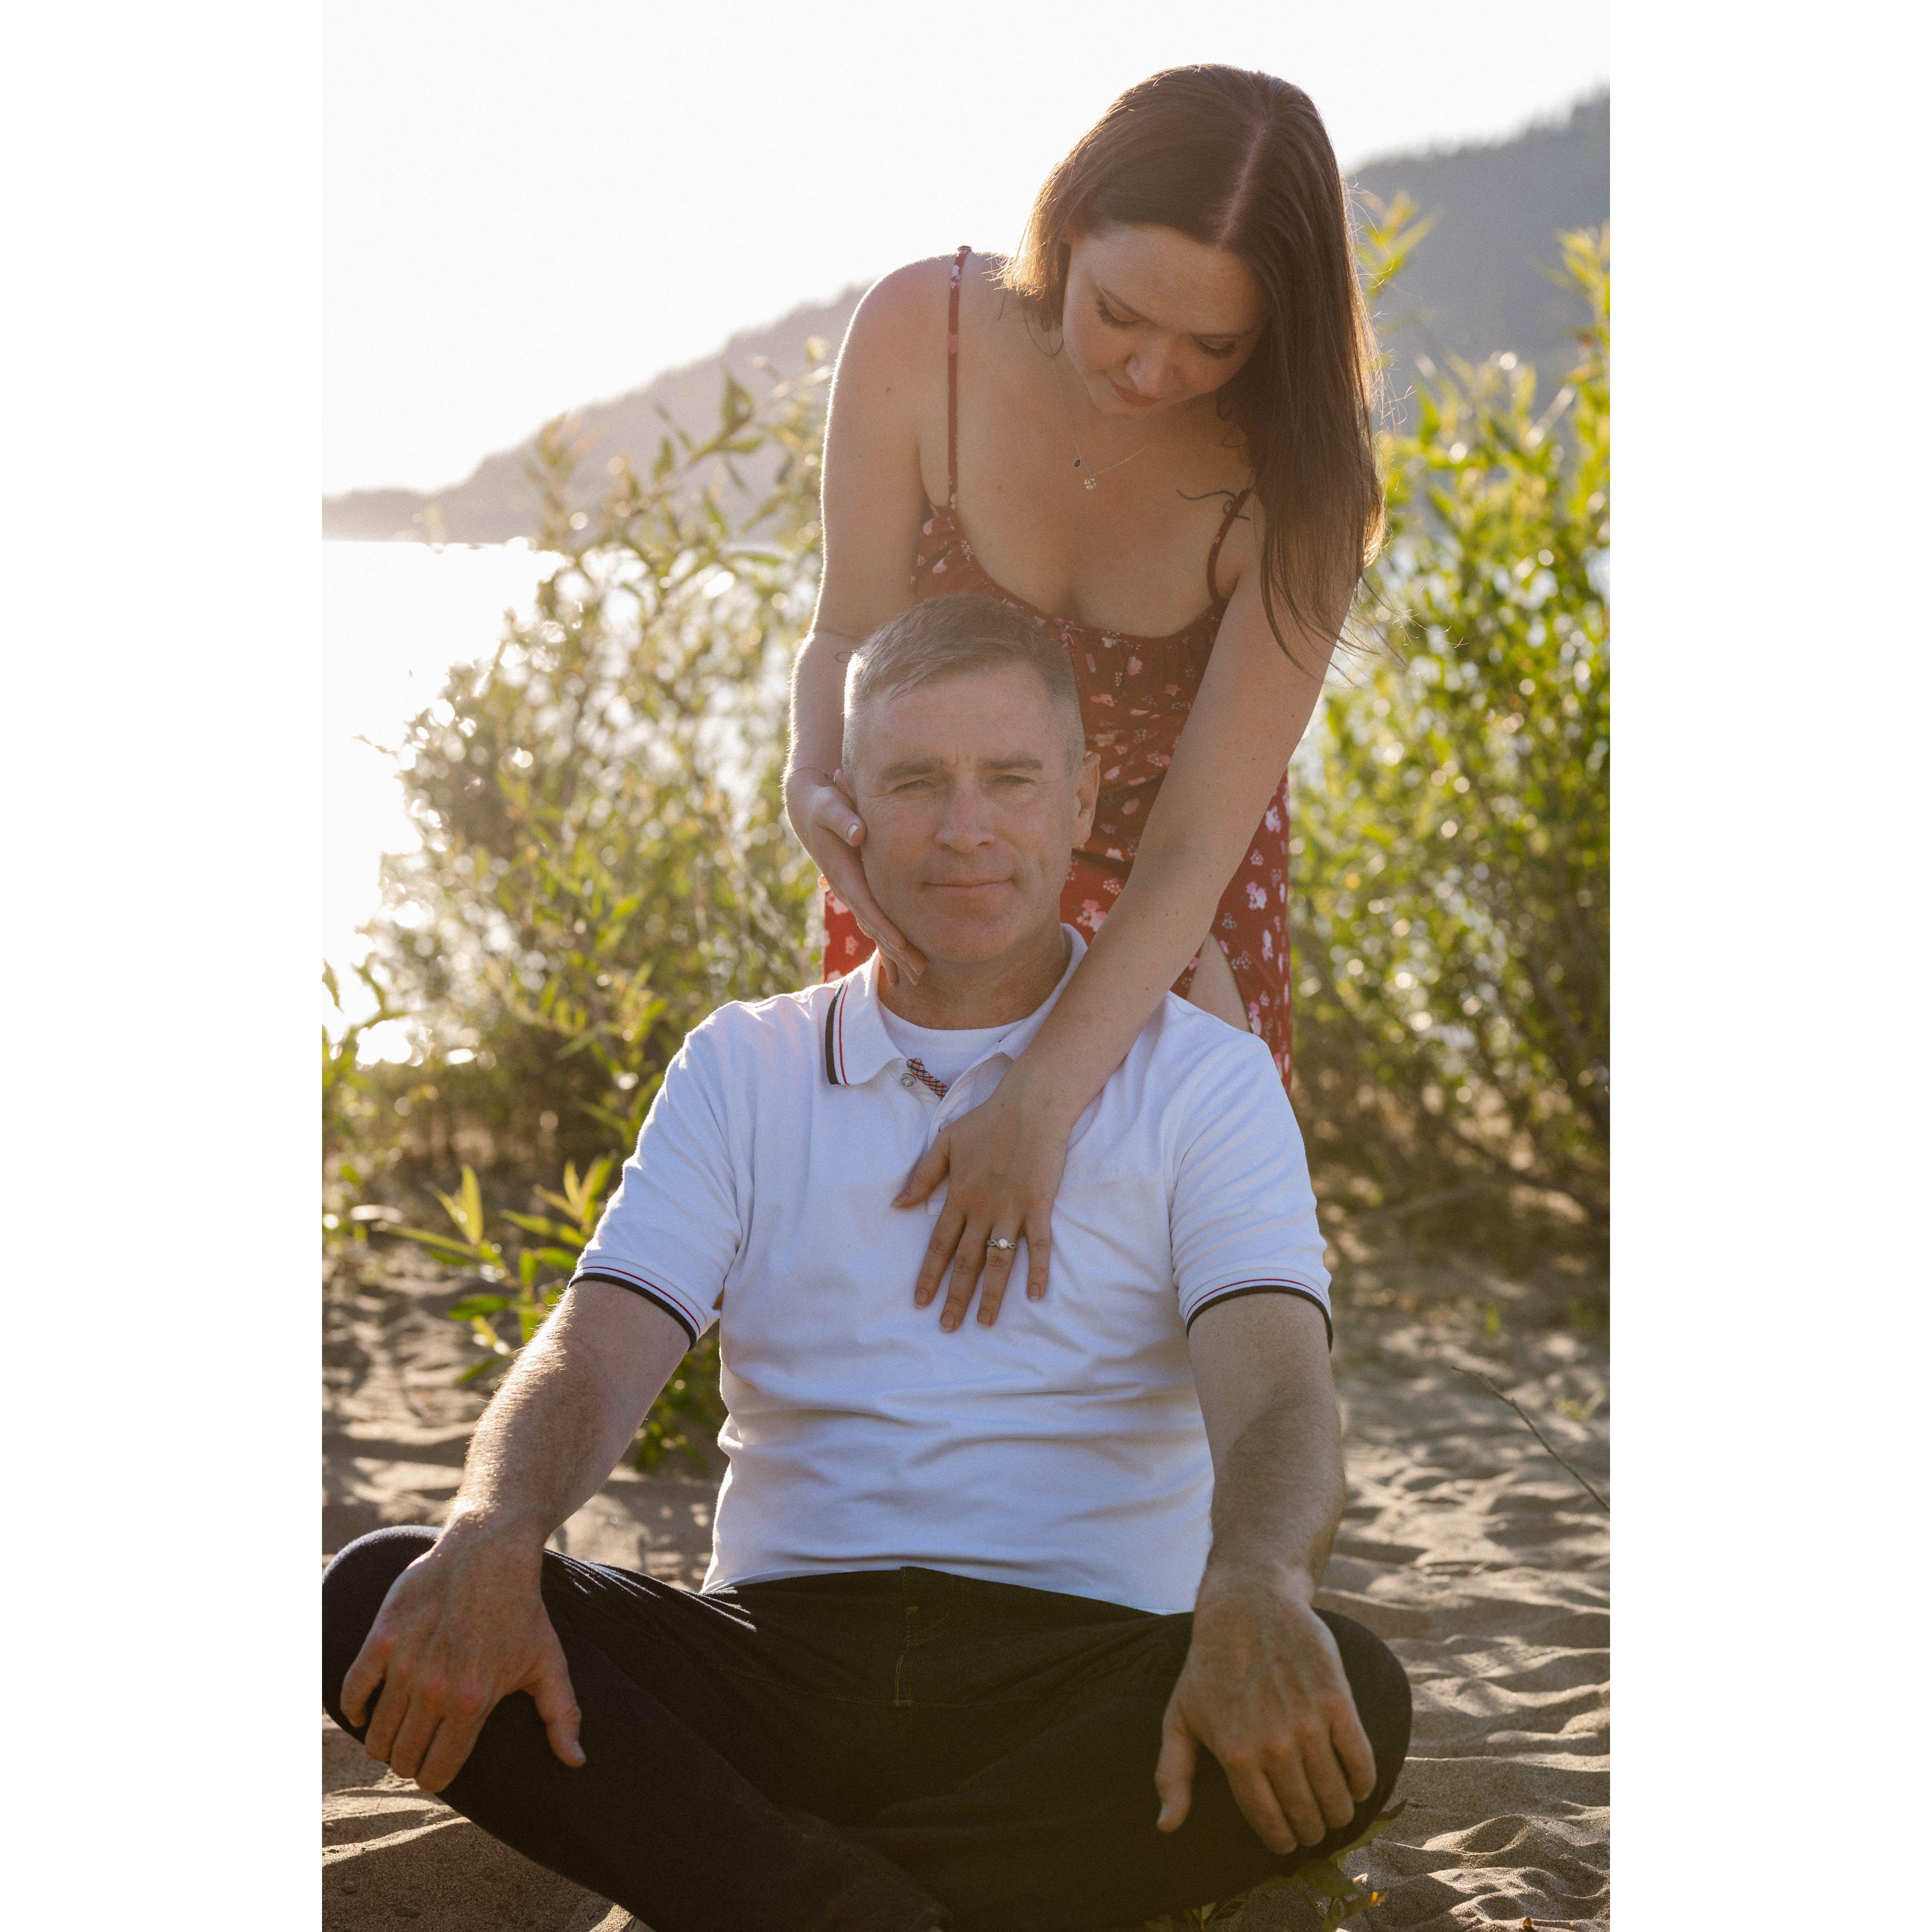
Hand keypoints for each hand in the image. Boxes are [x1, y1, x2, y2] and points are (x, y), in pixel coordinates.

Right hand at [338, 1521, 584, 1795]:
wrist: (489, 1551)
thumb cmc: (522, 1610)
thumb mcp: (548, 1662)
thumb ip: (561, 1715)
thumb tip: (576, 1762)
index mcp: (472, 1701)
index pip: (438, 1772)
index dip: (436, 1778)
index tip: (438, 1769)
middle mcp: (434, 1688)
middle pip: (403, 1757)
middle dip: (409, 1762)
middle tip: (417, 1750)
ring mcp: (405, 1663)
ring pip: (377, 1733)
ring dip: (383, 1742)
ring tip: (395, 1735)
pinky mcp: (382, 1637)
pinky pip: (352, 1690)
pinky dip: (354, 1709)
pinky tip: (365, 1713)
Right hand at [785, 765, 925, 987]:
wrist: (808, 807)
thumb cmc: (822, 803)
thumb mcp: (829, 805)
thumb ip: (842, 818)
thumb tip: (858, 833)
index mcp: (844, 873)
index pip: (867, 906)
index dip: (885, 927)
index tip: (903, 947)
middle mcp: (848, 888)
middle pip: (874, 925)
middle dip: (895, 951)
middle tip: (920, 973)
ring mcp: (852, 890)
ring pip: (875, 927)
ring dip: (895, 950)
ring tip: (918, 973)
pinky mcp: (858, 887)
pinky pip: (876, 918)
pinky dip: (889, 937)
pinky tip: (903, 954)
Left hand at [897, 1068, 1071, 1327]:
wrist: (1029, 1106)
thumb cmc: (987, 1122)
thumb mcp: (944, 1143)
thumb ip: (923, 1176)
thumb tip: (898, 1205)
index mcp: (959, 1196)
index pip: (939, 1244)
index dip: (930, 1275)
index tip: (921, 1302)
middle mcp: (982, 1209)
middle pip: (966, 1261)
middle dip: (956, 1296)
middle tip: (948, 1327)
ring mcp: (1012, 1209)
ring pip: (999, 1260)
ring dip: (992, 1294)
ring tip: (986, 1322)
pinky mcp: (1038, 1205)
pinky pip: (1038, 1244)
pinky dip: (1037, 1270)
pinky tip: (1035, 1295)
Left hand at [1154, 1570, 1376, 1853]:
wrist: (1248, 1605)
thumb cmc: (1209, 1666)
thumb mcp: (1179, 1717)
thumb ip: (1172, 1775)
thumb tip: (1165, 1827)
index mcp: (1235, 1754)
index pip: (1268, 1822)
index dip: (1282, 1840)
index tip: (1288, 1842)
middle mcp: (1273, 1744)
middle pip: (1306, 1813)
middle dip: (1312, 1830)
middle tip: (1313, 1828)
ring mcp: (1308, 1723)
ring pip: (1336, 1794)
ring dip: (1339, 1812)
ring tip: (1334, 1810)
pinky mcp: (1337, 1700)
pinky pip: (1361, 1759)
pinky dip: (1364, 1782)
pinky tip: (1357, 1786)